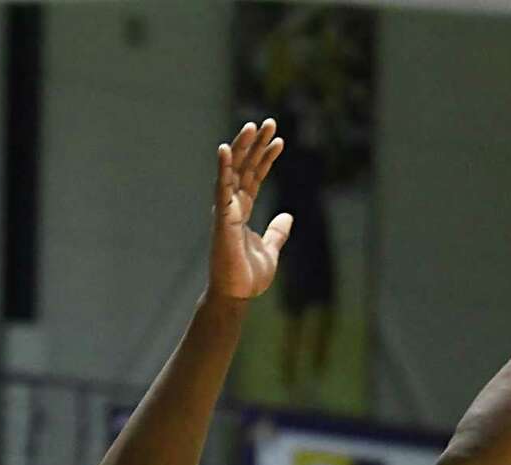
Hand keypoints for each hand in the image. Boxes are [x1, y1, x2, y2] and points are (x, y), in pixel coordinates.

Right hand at [209, 120, 293, 301]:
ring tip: (254, 126)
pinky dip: (223, 169)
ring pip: (233, 172)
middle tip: (269, 122)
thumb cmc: (248, 276)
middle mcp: (233, 206)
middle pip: (245, 168)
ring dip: (242, 148)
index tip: (279, 141)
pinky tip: (225, 149)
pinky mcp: (222, 220)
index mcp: (243, 212)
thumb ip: (278, 232)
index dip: (266, 159)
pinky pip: (221, 190)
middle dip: (256, 145)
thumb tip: (289, 216)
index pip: (255, 177)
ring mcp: (226, 211)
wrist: (236, 296)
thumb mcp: (271, 249)